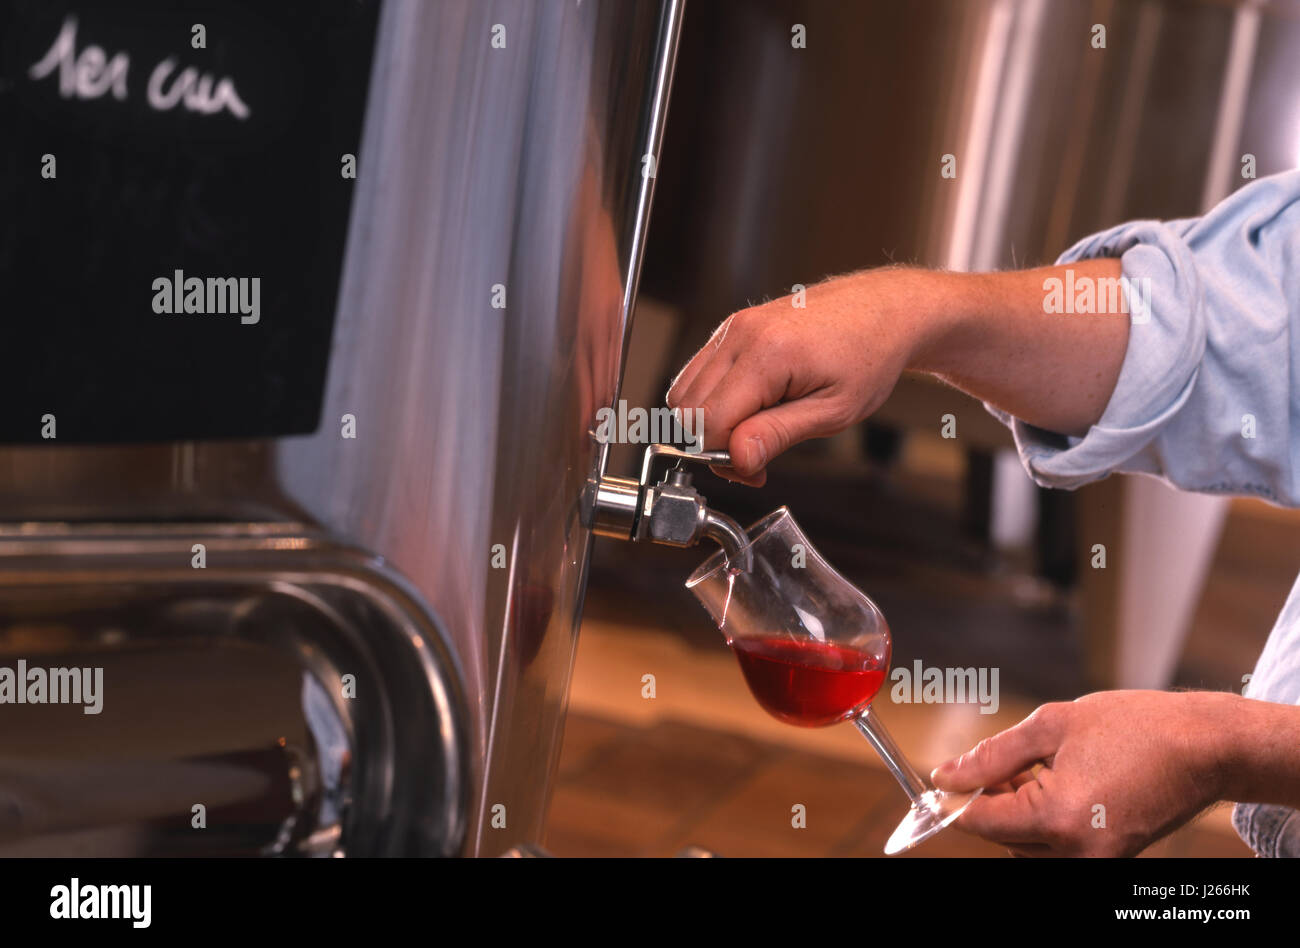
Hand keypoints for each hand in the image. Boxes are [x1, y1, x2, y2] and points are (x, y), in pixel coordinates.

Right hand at [665, 268, 939, 485]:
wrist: (884, 310)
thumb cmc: (869, 356)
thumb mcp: (834, 411)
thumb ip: (779, 434)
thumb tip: (737, 459)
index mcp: (767, 354)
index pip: (709, 424)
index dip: (724, 458)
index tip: (755, 471)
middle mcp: (741, 334)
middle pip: (687, 411)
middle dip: (712, 446)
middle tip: (754, 459)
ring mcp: (733, 328)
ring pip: (683, 394)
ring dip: (707, 425)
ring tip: (751, 436)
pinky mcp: (732, 328)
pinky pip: (697, 374)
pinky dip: (709, 402)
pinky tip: (746, 412)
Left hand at [930, 691, 1233, 856]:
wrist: (1206, 747)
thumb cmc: (1136, 727)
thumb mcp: (1053, 725)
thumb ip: (993, 755)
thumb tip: (945, 775)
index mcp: (1059, 817)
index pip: (980, 821)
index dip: (954, 800)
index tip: (938, 782)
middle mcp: (1077, 852)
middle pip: (1001, 836)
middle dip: (992, 800)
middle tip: (1007, 762)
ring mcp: (1097, 862)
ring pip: (1025, 845)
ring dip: (1018, 811)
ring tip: (1041, 768)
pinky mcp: (1110, 859)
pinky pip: (1055, 848)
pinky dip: (1045, 820)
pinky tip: (1059, 784)